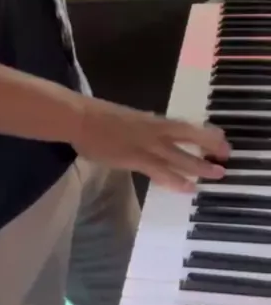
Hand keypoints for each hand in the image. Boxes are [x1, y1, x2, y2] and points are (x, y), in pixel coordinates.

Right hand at [74, 98, 229, 191]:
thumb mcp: (124, 118)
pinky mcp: (135, 159)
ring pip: (179, 156)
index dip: (201, 132)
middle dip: (208, 146)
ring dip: (199, 166)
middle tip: (225, 154)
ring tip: (215, 174)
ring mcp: (145, 145)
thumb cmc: (96, 116)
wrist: (80, 118)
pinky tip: (188, 187)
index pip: (182, 126)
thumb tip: (147, 134)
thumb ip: (138, 127)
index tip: (217, 136)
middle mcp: (152, 130)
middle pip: (188, 138)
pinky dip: (176, 180)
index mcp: (149, 119)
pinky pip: (161, 171)